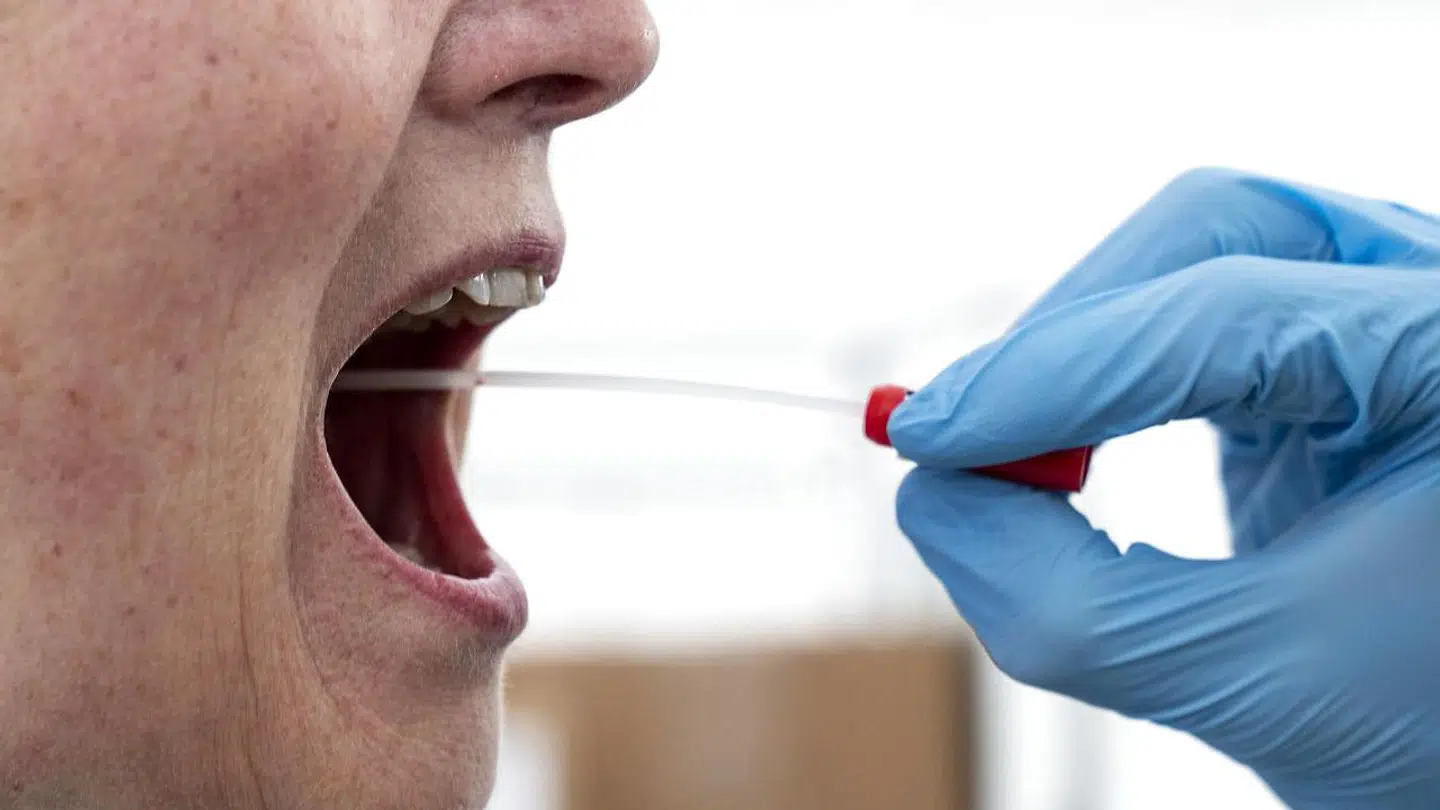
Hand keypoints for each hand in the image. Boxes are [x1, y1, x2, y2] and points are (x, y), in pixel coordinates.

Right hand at [887, 168, 1439, 809]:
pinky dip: (1102, 377)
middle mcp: (1422, 299)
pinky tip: (1066, 445)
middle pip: (1209, 236)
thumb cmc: (1427, 723)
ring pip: (1189, 258)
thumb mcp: (1256, 680)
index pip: (1229, 313)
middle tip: (958, 438)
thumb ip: (1074, 605)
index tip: (927, 440)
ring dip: (1076, 348)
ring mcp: (1374, 310)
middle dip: (1066, 336)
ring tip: (1011, 454)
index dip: (1059, 372)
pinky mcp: (1319, 351)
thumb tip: (928, 498)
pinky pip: (1185, 320)